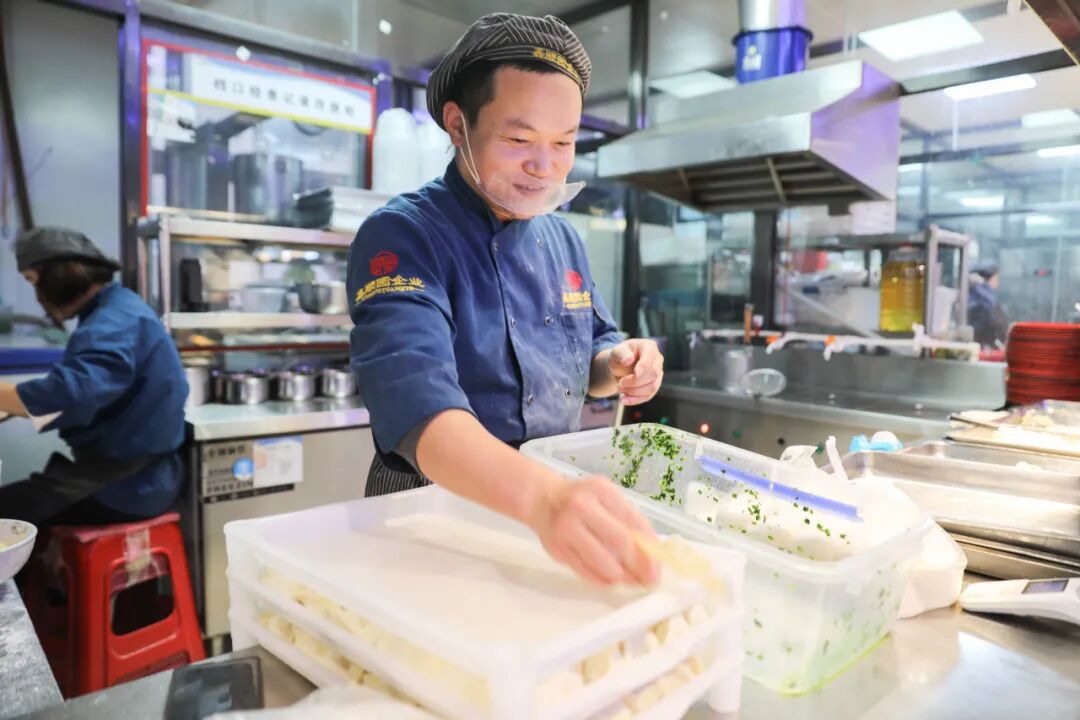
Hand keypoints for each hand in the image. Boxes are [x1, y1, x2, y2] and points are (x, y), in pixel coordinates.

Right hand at [527, 475, 659, 585]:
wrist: (541, 499)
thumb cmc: (581, 499)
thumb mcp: (605, 497)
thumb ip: (625, 518)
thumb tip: (651, 552)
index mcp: (600, 490)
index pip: (633, 521)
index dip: (649, 546)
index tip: (658, 565)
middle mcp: (581, 506)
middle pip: (619, 541)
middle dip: (639, 565)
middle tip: (649, 580)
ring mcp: (566, 528)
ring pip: (602, 561)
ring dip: (621, 576)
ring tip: (631, 581)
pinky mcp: (556, 548)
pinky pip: (585, 571)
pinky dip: (602, 579)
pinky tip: (611, 580)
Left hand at [608, 339, 663, 405]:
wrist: (620, 366)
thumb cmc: (619, 356)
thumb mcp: (616, 351)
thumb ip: (620, 353)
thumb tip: (628, 359)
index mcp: (649, 347)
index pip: (650, 358)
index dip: (643, 368)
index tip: (633, 374)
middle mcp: (657, 360)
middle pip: (653, 374)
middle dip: (635, 382)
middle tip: (620, 383)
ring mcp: (658, 374)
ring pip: (653, 387)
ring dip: (634, 392)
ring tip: (620, 389)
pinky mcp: (654, 386)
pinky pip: (648, 396)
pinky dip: (635, 399)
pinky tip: (624, 399)